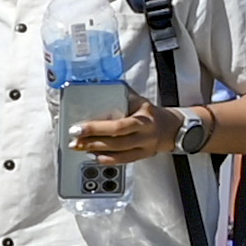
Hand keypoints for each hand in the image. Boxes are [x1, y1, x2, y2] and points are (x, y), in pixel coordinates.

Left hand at [67, 103, 184, 163]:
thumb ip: (119, 95)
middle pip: (117, 141)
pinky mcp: (143, 156)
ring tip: (79, 146)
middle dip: (92, 140)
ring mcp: (145, 147)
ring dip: (96, 150)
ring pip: (119, 153)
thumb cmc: (148, 111)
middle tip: (74, 138)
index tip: (79, 127)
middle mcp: (145, 134)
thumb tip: (96, 85)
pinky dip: (107, 160)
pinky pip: (124, 161)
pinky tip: (94, 156)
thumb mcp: (137, 100)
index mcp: (144, 117)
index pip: (119, 125)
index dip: (97, 128)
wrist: (171, 127)